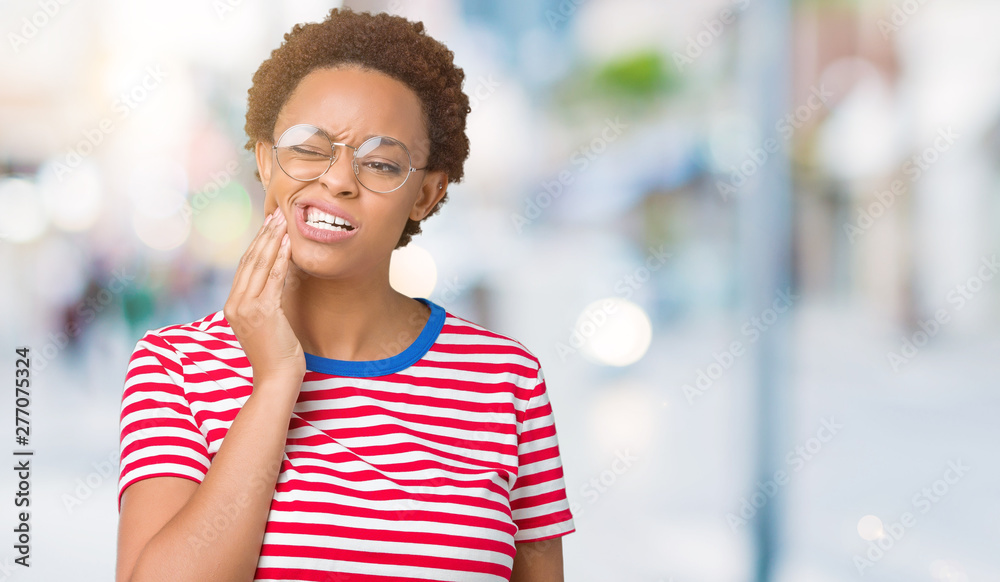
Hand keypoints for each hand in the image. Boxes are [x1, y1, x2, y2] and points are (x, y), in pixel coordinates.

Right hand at [224, 207, 305, 387]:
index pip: (244, 267)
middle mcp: (235, 305)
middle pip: (249, 261)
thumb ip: (262, 304)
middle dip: (264, 235)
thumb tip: (273, 284)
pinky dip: (280, 258)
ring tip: (283, 221)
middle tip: (276, 215)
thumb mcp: (264, 325)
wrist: (276, 379)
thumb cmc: (276, 354)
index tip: (267, 226)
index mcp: (232, 306)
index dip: (256, 243)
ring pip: (259, 265)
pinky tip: (288, 243)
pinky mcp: (263, 311)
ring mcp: (246, 308)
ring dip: (272, 240)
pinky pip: (272, 277)